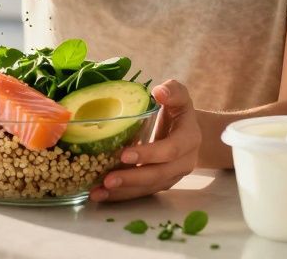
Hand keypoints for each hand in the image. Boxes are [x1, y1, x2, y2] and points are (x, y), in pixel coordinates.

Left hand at [90, 79, 200, 201]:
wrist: (187, 130)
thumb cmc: (178, 109)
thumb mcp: (179, 95)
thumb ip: (173, 91)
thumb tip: (159, 92)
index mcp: (189, 139)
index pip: (170, 150)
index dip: (149, 154)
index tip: (124, 154)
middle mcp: (184, 162)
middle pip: (158, 175)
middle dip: (132, 179)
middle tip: (106, 180)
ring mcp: (172, 176)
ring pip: (148, 188)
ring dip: (123, 192)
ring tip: (98, 193)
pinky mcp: (160, 184)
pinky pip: (142, 192)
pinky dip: (122, 195)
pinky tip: (101, 195)